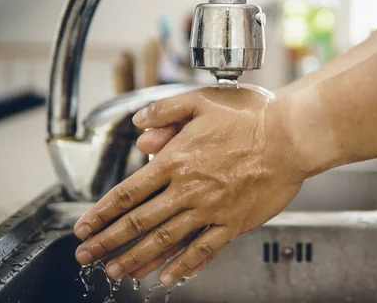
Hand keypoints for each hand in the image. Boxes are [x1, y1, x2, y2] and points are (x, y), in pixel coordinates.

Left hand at [72, 86, 304, 285]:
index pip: (128, 192)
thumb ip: (166, 110)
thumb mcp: (202, 100)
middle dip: (108, 241)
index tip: (84, 227)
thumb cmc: (252, 116)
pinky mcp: (234, 222)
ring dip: (137, 257)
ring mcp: (211, 208)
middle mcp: (189, 188)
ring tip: (117, 271)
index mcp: (177, 160)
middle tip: (86, 257)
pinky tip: (168, 276)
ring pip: (166, 239)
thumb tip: (139, 124)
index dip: (101, 212)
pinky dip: (184, 265)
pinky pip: (204, 249)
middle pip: (139, 221)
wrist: (292, 136)